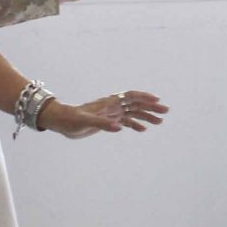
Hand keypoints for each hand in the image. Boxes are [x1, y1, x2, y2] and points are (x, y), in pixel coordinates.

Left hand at [45, 89, 167, 137]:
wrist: (61, 122)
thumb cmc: (71, 119)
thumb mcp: (85, 122)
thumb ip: (102, 124)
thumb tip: (119, 127)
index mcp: (108, 102)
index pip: (129, 96)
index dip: (143, 97)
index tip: (156, 100)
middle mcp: (112, 106)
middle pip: (135, 104)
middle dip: (151, 107)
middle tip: (165, 112)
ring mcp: (111, 113)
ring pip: (133, 113)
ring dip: (146, 116)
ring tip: (160, 122)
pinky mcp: (108, 121)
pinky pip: (125, 121)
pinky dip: (135, 124)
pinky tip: (143, 130)